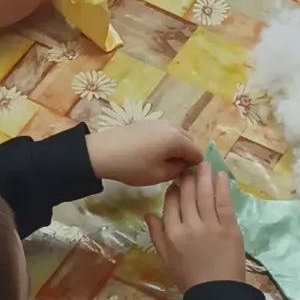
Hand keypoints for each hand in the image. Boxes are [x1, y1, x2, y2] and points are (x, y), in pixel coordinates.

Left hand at [88, 122, 202, 187]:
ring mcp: (159, 122)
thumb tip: (185, 165)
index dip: (195, 167)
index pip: (197, 153)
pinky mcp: (147, 122)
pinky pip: (165, 132)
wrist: (102, 152)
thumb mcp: (159, 175)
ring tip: (163, 162)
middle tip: (175, 171)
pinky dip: (165, 142)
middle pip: (189, 141)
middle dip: (186, 155)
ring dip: (176, 148)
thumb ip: (178, 170)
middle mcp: (171, 126)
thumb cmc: (133, 166)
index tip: (186, 177)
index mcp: (177, 139)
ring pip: (177, 135)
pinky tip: (152, 153)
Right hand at [145, 161, 245, 289]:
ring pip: (205, 194)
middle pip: (187, 195)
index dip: (173, 189)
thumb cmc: (189, 278)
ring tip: (204, 163)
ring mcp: (211, 226)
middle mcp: (189, 226)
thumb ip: (157, 235)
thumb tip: (148, 213)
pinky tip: (220, 175)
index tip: (176, 182)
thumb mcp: (166, 258)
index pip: (170, 203)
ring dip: (204, 176)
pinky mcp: (230, 228)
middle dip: (187, 178)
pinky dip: (221, 187)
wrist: (216, 294)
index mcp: (172, 234)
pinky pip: (224, 203)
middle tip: (190, 166)